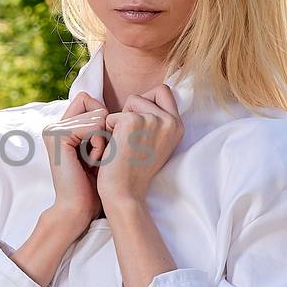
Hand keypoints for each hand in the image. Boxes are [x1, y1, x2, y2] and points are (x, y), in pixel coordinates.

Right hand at [42, 91, 108, 231]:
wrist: (78, 208)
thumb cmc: (94, 184)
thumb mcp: (100, 149)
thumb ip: (99, 126)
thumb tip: (110, 109)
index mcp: (61, 128)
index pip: (87, 99)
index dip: (103, 118)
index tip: (100, 144)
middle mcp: (54, 126)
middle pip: (95, 106)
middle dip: (104, 132)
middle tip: (95, 157)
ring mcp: (54, 130)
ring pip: (97, 116)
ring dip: (103, 141)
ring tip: (92, 161)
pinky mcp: (59, 136)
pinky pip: (94, 127)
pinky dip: (100, 145)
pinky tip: (91, 162)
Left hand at [98, 85, 182, 208]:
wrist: (125, 194)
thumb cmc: (133, 171)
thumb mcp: (155, 143)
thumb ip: (156, 122)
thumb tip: (145, 99)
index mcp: (178, 126)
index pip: (164, 92)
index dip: (147, 103)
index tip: (138, 127)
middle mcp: (171, 121)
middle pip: (147, 93)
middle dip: (133, 109)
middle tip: (130, 137)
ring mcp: (153, 119)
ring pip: (131, 101)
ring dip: (121, 121)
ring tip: (124, 145)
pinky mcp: (133, 120)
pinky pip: (113, 115)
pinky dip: (108, 131)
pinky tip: (115, 149)